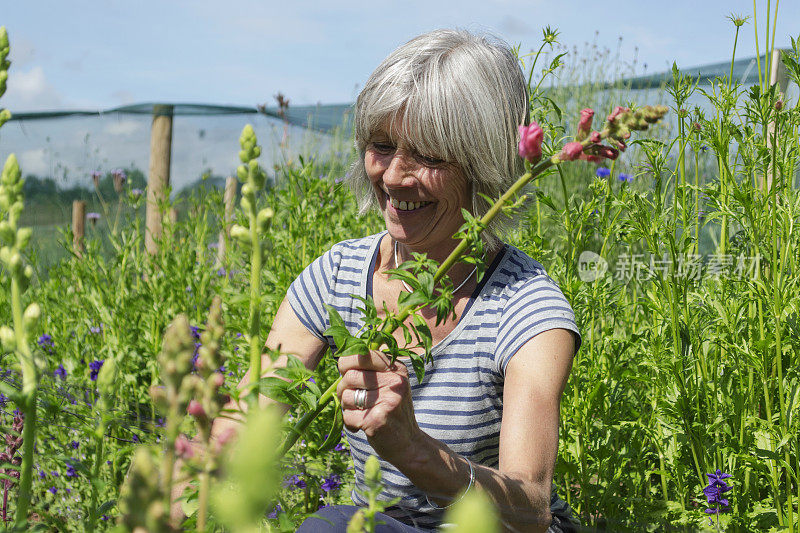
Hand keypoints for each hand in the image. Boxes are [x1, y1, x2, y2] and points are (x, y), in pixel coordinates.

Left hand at [336, 350, 421, 465]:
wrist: (408, 444)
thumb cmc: (392, 411)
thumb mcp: (389, 384)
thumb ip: (370, 369)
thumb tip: (341, 357)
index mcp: (396, 368)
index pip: (361, 354)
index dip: (346, 363)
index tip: (347, 373)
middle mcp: (394, 382)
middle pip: (349, 376)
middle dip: (343, 388)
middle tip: (352, 398)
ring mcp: (387, 401)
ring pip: (346, 396)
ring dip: (346, 407)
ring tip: (360, 412)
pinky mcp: (377, 420)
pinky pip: (347, 416)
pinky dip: (349, 423)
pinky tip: (361, 425)